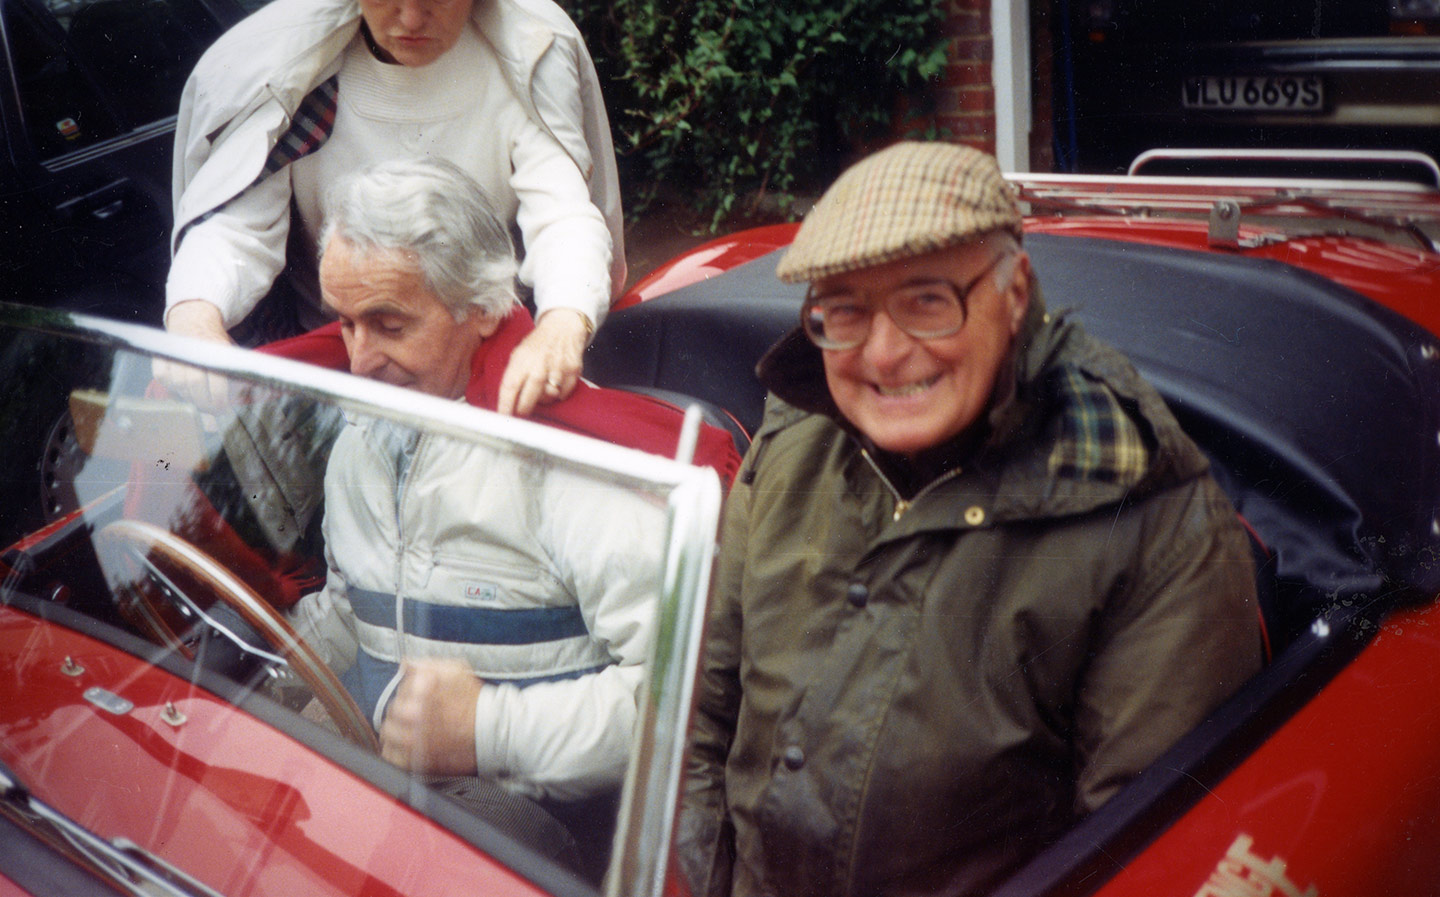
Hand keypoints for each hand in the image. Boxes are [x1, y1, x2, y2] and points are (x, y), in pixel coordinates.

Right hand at [157, 300, 234, 408]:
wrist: (194, 323)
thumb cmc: (216, 346)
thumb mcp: (232, 354)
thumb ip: (241, 373)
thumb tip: (255, 396)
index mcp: (215, 349)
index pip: (216, 380)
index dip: (218, 398)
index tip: (222, 408)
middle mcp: (192, 349)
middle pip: (194, 384)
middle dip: (204, 402)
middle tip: (211, 409)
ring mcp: (175, 352)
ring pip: (178, 385)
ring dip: (190, 397)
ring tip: (199, 400)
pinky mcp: (160, 357)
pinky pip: (163, 379)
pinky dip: (173, 388)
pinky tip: (183, 389)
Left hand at [380, 658, 481, 775]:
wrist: (492, 732)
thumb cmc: (475, 701)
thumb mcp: (455, 670)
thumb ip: (427, 664)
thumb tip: (406, 664)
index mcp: (420, 690)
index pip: (401, 688)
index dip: (410, 691)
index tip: (420, 697)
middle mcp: (413, 714)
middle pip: (392, 710)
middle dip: (402, 710)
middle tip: (415, 714)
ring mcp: (413, 739)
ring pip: (388, 733)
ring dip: (395, 730)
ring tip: (408, 731)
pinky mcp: (417, 760)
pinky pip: (391, 755)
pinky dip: (395, 750)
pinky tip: (405, 746)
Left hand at [496, 308, 590, 416]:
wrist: (563, 327)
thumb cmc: (538, 343)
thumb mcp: (519, 353)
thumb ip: (513, 374)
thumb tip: (507, 398)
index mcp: (522, 359)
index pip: (510, 386)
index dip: (505, 405)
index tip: (503, 417)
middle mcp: (539, 364)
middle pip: (529, 397)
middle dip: (523, 409)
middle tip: (521, 411)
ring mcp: (557, 369)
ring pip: (548, 398)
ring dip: (543, 399)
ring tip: (541, 389)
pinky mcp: (572, 372)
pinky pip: (563, 394)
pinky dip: (558, 393)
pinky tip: (555, 383)